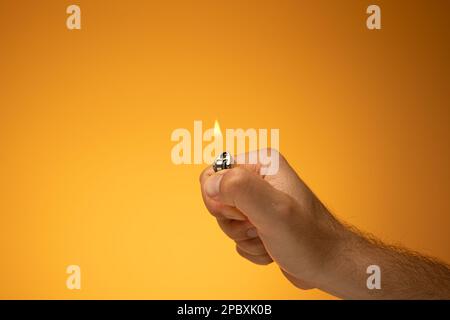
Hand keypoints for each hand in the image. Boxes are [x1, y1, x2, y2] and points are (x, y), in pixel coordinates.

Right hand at [199, 149, 346, 289]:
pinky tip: (272, 248)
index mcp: (262, 164)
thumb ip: (240, 189)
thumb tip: (210, 182)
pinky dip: (252, 248)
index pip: (214, 174)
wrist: (329, 266)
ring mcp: (259, 202)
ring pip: (226, 222)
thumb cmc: (310, 239)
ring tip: (269, 238)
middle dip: (235, 223)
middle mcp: (260, 180)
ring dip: (245, 239)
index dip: (220, 199)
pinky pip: (238, 237)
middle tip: (259, 227)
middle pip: (217, 200)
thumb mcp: (274, 211)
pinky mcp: (260, 222)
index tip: (244, 212)